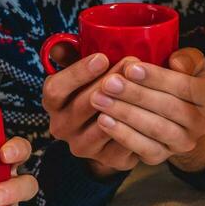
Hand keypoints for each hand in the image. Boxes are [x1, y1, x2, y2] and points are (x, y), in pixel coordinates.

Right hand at [41, 51, 140, 174]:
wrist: (109, 130)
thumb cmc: (98, 87)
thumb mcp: (83, 69)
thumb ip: (72, 54)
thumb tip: (61, 45)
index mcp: (53, 103)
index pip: (56, 89)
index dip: (78, 73)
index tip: (102, 57)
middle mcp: (62, 127)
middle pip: (82, 106)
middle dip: (108, 82)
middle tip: (131, 62)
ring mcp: (84, 147)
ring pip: (104, 125)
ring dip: (125, 102)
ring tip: (144, 81)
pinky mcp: (109, 160)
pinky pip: (125, 143)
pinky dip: (138, 124)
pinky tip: (152, 107)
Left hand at [90, 47, 204, 170]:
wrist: (178, 118)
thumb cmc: (180, 82)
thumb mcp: (190, 65)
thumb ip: (188, 59)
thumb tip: (176, 63)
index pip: (185, 87)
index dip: (158, 78)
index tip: (131, 68)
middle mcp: (203, 123)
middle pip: (169, 108)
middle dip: (136, 95)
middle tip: (109, 83)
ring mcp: (183, 143)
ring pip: (156, 129)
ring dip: (125, 114)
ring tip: (100, 99)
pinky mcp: (163, 157)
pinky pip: (144, 149)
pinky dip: (123, 135)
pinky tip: (104, 121)